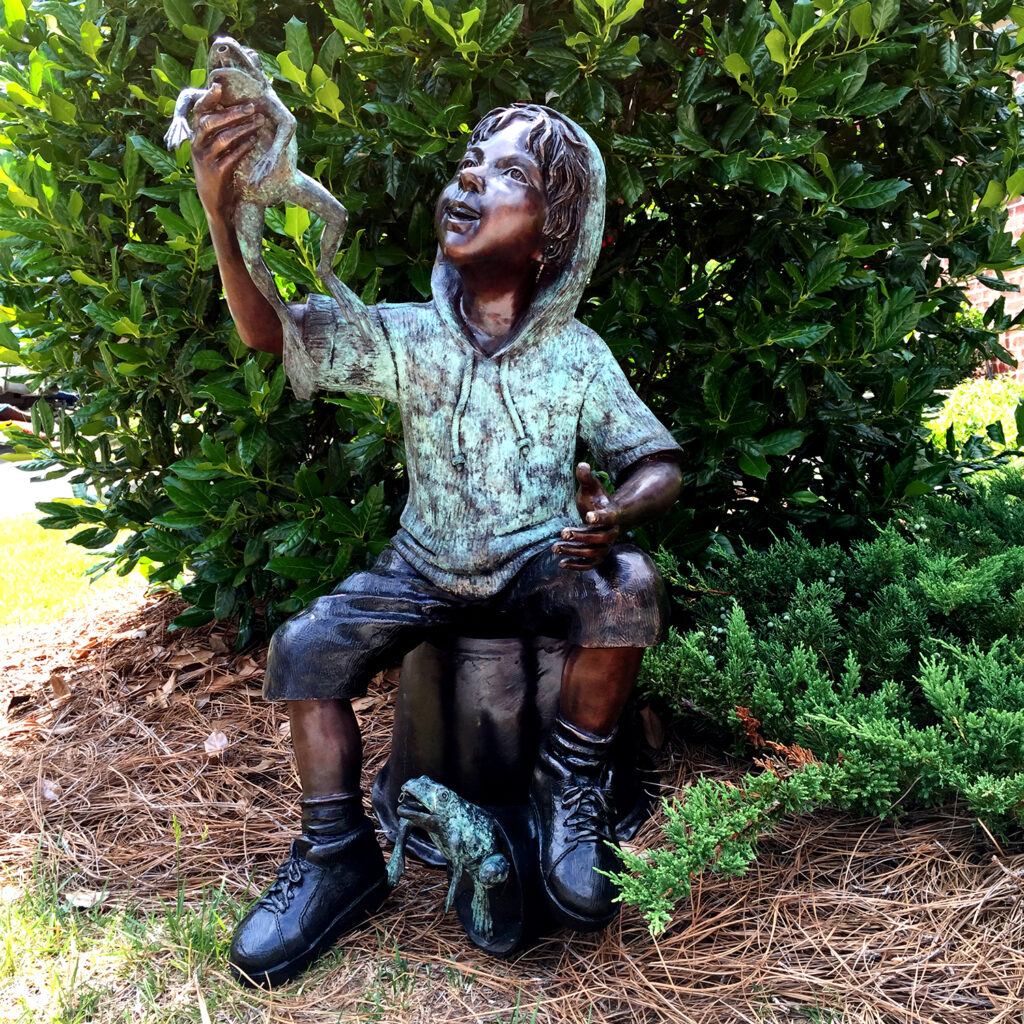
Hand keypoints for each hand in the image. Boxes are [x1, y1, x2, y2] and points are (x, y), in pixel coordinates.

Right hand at [191, 84, 263, 223]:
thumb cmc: (218, 171)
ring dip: (243, 128)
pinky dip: (244, 146)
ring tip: (259, 121)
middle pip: (211, 122)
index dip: (208, 99)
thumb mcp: (214, 150)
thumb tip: (236, 110)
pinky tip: (255, 140)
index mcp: (196, 136)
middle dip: (233, 113)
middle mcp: (197, 145)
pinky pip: (232, 155)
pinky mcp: (216, 173)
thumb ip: (220, 132)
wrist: (215, 203)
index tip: (218, 86)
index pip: (199, 112)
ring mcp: (205, 159)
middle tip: (252, 106)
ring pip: (223, 138)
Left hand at [552, 462, 620, 570]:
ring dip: (574, 552)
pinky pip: (590, 565)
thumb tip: (582, 464)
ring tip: (555, 547)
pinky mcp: (599, 556)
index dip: (600, 518)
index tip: (587, 516)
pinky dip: (576, 566)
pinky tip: (561, 563)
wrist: (610, 518)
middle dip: (580, 536)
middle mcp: (612, 533)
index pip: (609, 518)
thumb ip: (586, 478)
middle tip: (563, 532)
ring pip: (592, 553)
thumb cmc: (598, 501)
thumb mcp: (593, 487)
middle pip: (599, 539)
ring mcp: (606, 547)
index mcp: (612, 515)